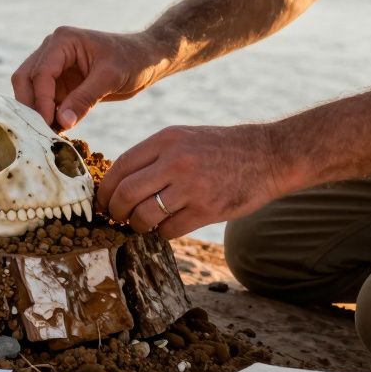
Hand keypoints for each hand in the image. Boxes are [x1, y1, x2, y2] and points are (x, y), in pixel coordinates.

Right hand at [11, 27, 166, 130]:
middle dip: (31, 105)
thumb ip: (84, 99)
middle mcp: (52, 50)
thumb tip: (61, 123)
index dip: (41, 101)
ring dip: (37, 112)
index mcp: (62, 41)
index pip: (41, 73)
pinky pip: (45, 100)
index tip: (49, 124)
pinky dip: (48, 115)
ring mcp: (54, 66)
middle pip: (25, 79)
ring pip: (31, 91)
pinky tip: (57, 131)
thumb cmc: (132, 60)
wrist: (146, 59)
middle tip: (41, 130)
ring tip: (50, 134)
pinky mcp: (60, 82)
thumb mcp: (109, 79)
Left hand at [95, 124, 294, 238]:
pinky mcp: (207, 209)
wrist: (268, 155)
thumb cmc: (221, 149)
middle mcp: (176, 161)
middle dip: (115, 212)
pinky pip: (170, 230)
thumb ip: (153, 157)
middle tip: (117, 218)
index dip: (105, 190)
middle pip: (126, 194)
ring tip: (144, 224)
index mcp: (166, 140)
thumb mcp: (184, 139)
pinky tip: (170, 226)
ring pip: (145, 216)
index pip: (120, 168)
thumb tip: (119, 185)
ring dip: (138, 226)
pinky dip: (163, 233)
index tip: (101, 203)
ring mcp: (192, 186)